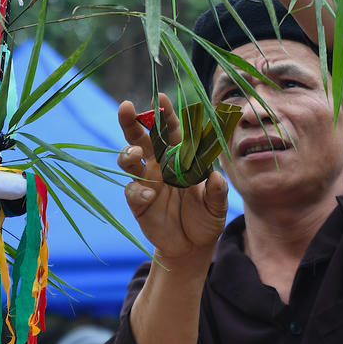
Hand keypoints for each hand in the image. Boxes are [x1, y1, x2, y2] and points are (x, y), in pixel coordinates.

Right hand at [118, 94, 227, 267]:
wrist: (192, 245)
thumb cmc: (206, 217)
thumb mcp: (217, 207)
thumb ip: (216, 192)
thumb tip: (217, 177)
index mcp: (180, 157)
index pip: (171, 130)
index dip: (165, 114)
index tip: (160, 98)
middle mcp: (159, 164)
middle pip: (141, 137)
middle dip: (131, 122)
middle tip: (125, 107)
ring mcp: (146, 181)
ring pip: (129, 159)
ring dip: (128, 153)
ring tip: (134, 154)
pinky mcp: (137, 200)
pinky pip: (132, 190)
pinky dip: (139, 191)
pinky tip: (150, 196)